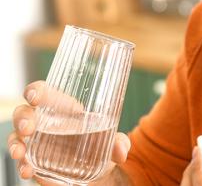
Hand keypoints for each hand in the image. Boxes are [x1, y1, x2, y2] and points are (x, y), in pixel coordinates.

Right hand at [7, 81, 130, 183]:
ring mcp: (36, 141)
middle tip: (28, 129)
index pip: (44, 92)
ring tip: (21, 154)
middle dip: (23, 118)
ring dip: (15, 143)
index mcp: (63, 108)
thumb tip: (122, 150)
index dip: (36, 91)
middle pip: (24, 112)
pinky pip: (22, 160)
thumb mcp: (112, 142)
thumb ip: (119, 142)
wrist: (97, 173)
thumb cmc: (101, 145)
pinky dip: (22, 165)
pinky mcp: (34, 160)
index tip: (35, 97)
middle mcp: (45, 122)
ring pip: (16, 136)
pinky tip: (28, 171)